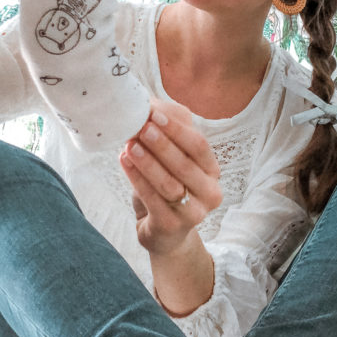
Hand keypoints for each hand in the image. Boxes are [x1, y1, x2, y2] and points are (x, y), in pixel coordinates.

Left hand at [120, 97, 221, 254]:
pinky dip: (138, 180)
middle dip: (161, 144)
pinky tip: (124, 162)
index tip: (154, 115)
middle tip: (141, 128)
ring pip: (170, 184)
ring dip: (148, 163)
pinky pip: (154, 200)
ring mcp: (194, 212)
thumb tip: (149, 105)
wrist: (163, 231)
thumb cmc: (166, 186)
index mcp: (212, 170)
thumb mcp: (170, 158)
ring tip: (130, 146)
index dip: (176, 129)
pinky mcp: (173, 226)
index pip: (198, 146)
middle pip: (185, 164)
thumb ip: (165, 131)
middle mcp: (210, 192)